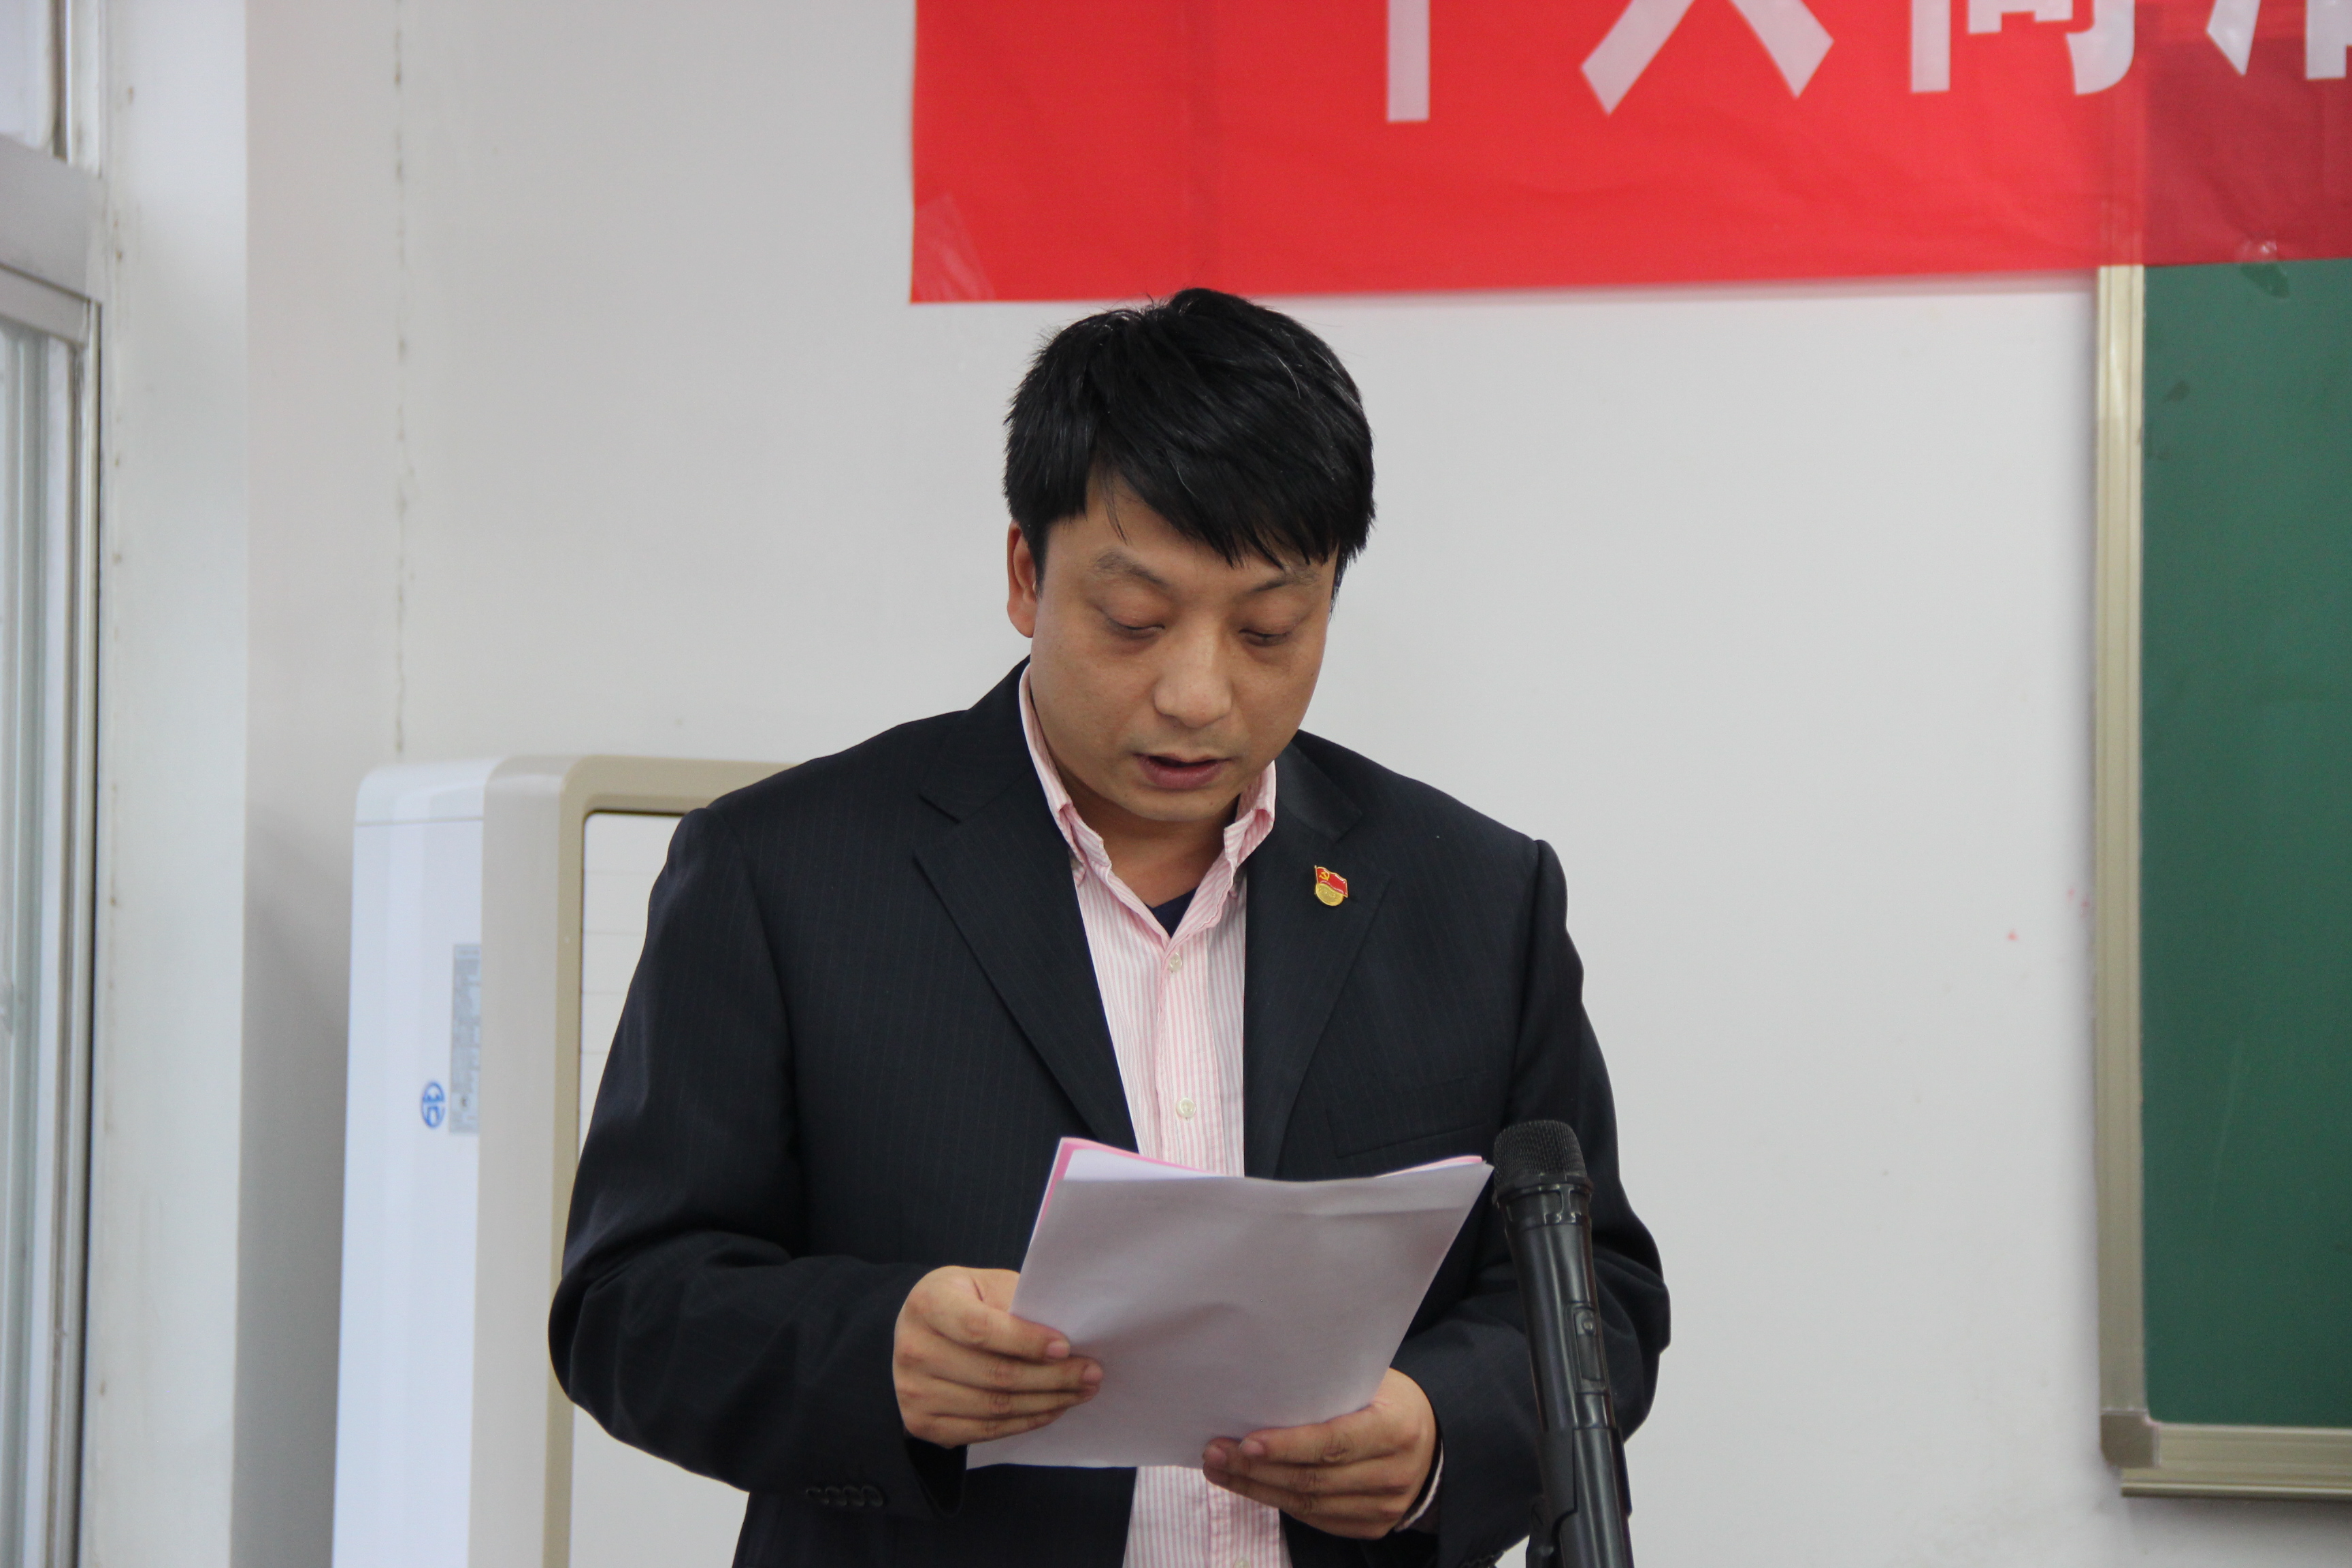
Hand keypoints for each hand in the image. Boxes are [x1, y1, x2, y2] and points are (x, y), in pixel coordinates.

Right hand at [893, 1266, 1100, 1446]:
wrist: (921, 1332)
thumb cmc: (966, 1302)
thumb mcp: (987, 1286)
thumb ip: (1019, 1305)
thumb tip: (1069, 1333)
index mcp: (929, 1304)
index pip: (980, 1329)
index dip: (1026, 1341)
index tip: (1066, 1347)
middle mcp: (913, 1349)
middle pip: (993, 1374)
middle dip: (1052, 1377)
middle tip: (1092, 1373)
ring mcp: (913, 1392)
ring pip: (993, 1407)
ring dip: (1046, 1402)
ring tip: (1080, 1392)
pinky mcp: (922, 1424)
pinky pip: (984, 1431)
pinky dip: (1025, 1421)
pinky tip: (1052, 1408)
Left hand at [1202, 1368, 1436, 1537]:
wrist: (1435, 1441)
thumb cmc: (1389, 1400)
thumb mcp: (1372, 1381)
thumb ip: (1330, 1387)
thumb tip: (1264, 1386)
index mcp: (1396, 1428)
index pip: (1333, 1442)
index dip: (1287, 1446)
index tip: (1245, 1442)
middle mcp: (1393, 1473)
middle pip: (1312, 1478)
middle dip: (1255, 1469)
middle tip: (1214, 1452)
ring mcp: (1385, 1506)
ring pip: (1308, 1504)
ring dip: (1257, 1489)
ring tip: (1220, 1469)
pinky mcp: (1373, 1526)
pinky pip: (1316, 1517)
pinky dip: (1279, 1502)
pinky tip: (1251, 1486)